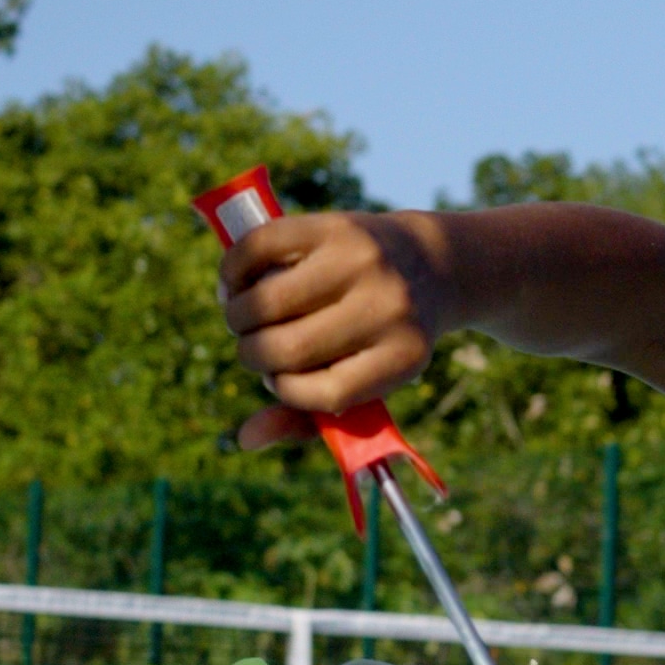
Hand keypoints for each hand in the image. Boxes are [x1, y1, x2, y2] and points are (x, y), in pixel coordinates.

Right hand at [218, 211, 453, 447]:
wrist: (431, 262)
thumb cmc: (382, 334)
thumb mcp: (365, 377)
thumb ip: (309, 415)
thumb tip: (245, 440)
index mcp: (403, 358)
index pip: (320, 393)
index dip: (285, 388)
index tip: (283, 375)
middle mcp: (387, 308)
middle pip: (285, 348)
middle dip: (251, 353)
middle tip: (254, 343)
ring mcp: (361, 262)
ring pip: (264, 302)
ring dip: (236, 315)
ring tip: (242, 315)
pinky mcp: (335, 225)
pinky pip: (258, 248)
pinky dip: (233, 270)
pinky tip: (237, 282)